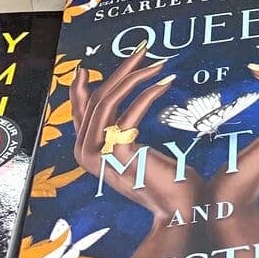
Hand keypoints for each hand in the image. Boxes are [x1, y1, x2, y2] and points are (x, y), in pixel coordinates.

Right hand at [69, 47, 201, 220]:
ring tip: (161, 64)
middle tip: (143, 49)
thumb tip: (119, 103)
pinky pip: (131, 111)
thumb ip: (120, 129)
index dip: (82, 86)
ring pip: (111, 100)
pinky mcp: (118, 152)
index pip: (81, 108)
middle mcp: (84, 151)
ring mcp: (98, 153)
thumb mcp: (133, 149)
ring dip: (137, 76)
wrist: (177, 208)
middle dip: (122, 69)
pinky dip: (150, 93)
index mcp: (85, 150)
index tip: (87, 67)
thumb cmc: (163, 178)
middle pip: (98, 97)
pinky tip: (167, 83)